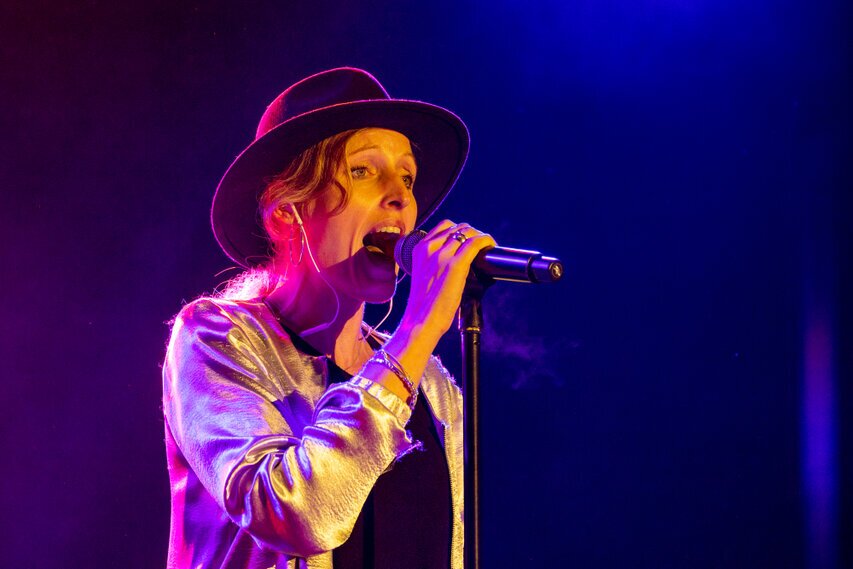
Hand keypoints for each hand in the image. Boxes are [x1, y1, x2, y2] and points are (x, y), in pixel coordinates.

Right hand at [399, 220, 496, 342]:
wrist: (421, 320)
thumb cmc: (424, 304)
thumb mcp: (423, 275)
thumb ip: (433, 263)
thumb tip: (454, 261)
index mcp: (420, 249)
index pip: (444, 226)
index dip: (459, 230)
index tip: (468, 240)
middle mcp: (430, 248)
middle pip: (458, 227)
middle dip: (472, 233)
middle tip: (480, 245)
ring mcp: (443, 255)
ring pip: (468, 232)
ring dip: (480, 236)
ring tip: (487, 246)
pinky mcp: (456, 265)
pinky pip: (475, 243)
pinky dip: (486, 240)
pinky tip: (491, 245)